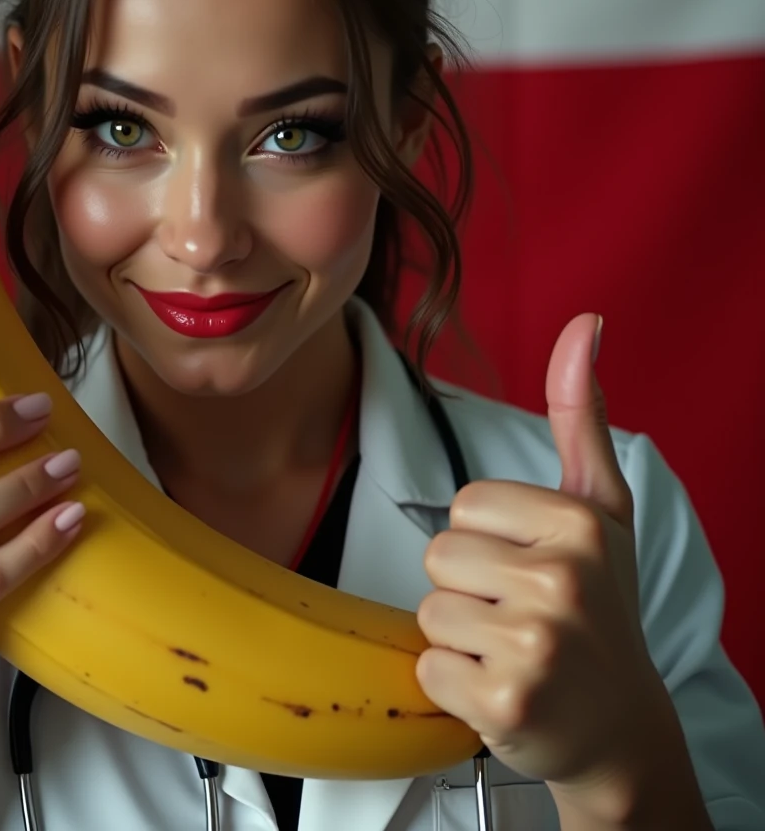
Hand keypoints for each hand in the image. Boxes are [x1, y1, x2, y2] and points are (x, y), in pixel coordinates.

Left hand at [415, 314, 676, 803]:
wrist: (619, 724)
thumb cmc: (600, 605)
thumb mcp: (600, 509)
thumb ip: (581, 414)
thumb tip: (584, 322)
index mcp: (577, 523)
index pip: (463, 506)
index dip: (487, 540)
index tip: (530, 568)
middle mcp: (562, 581)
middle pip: (439, 556)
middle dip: (469, 587)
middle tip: (519, 615)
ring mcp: (535, 646)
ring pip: (428, 612)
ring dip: (459, 636)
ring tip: (510, 651)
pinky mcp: (505, 703)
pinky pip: (428, 667)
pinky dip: (453, 684)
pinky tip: (501, 690)